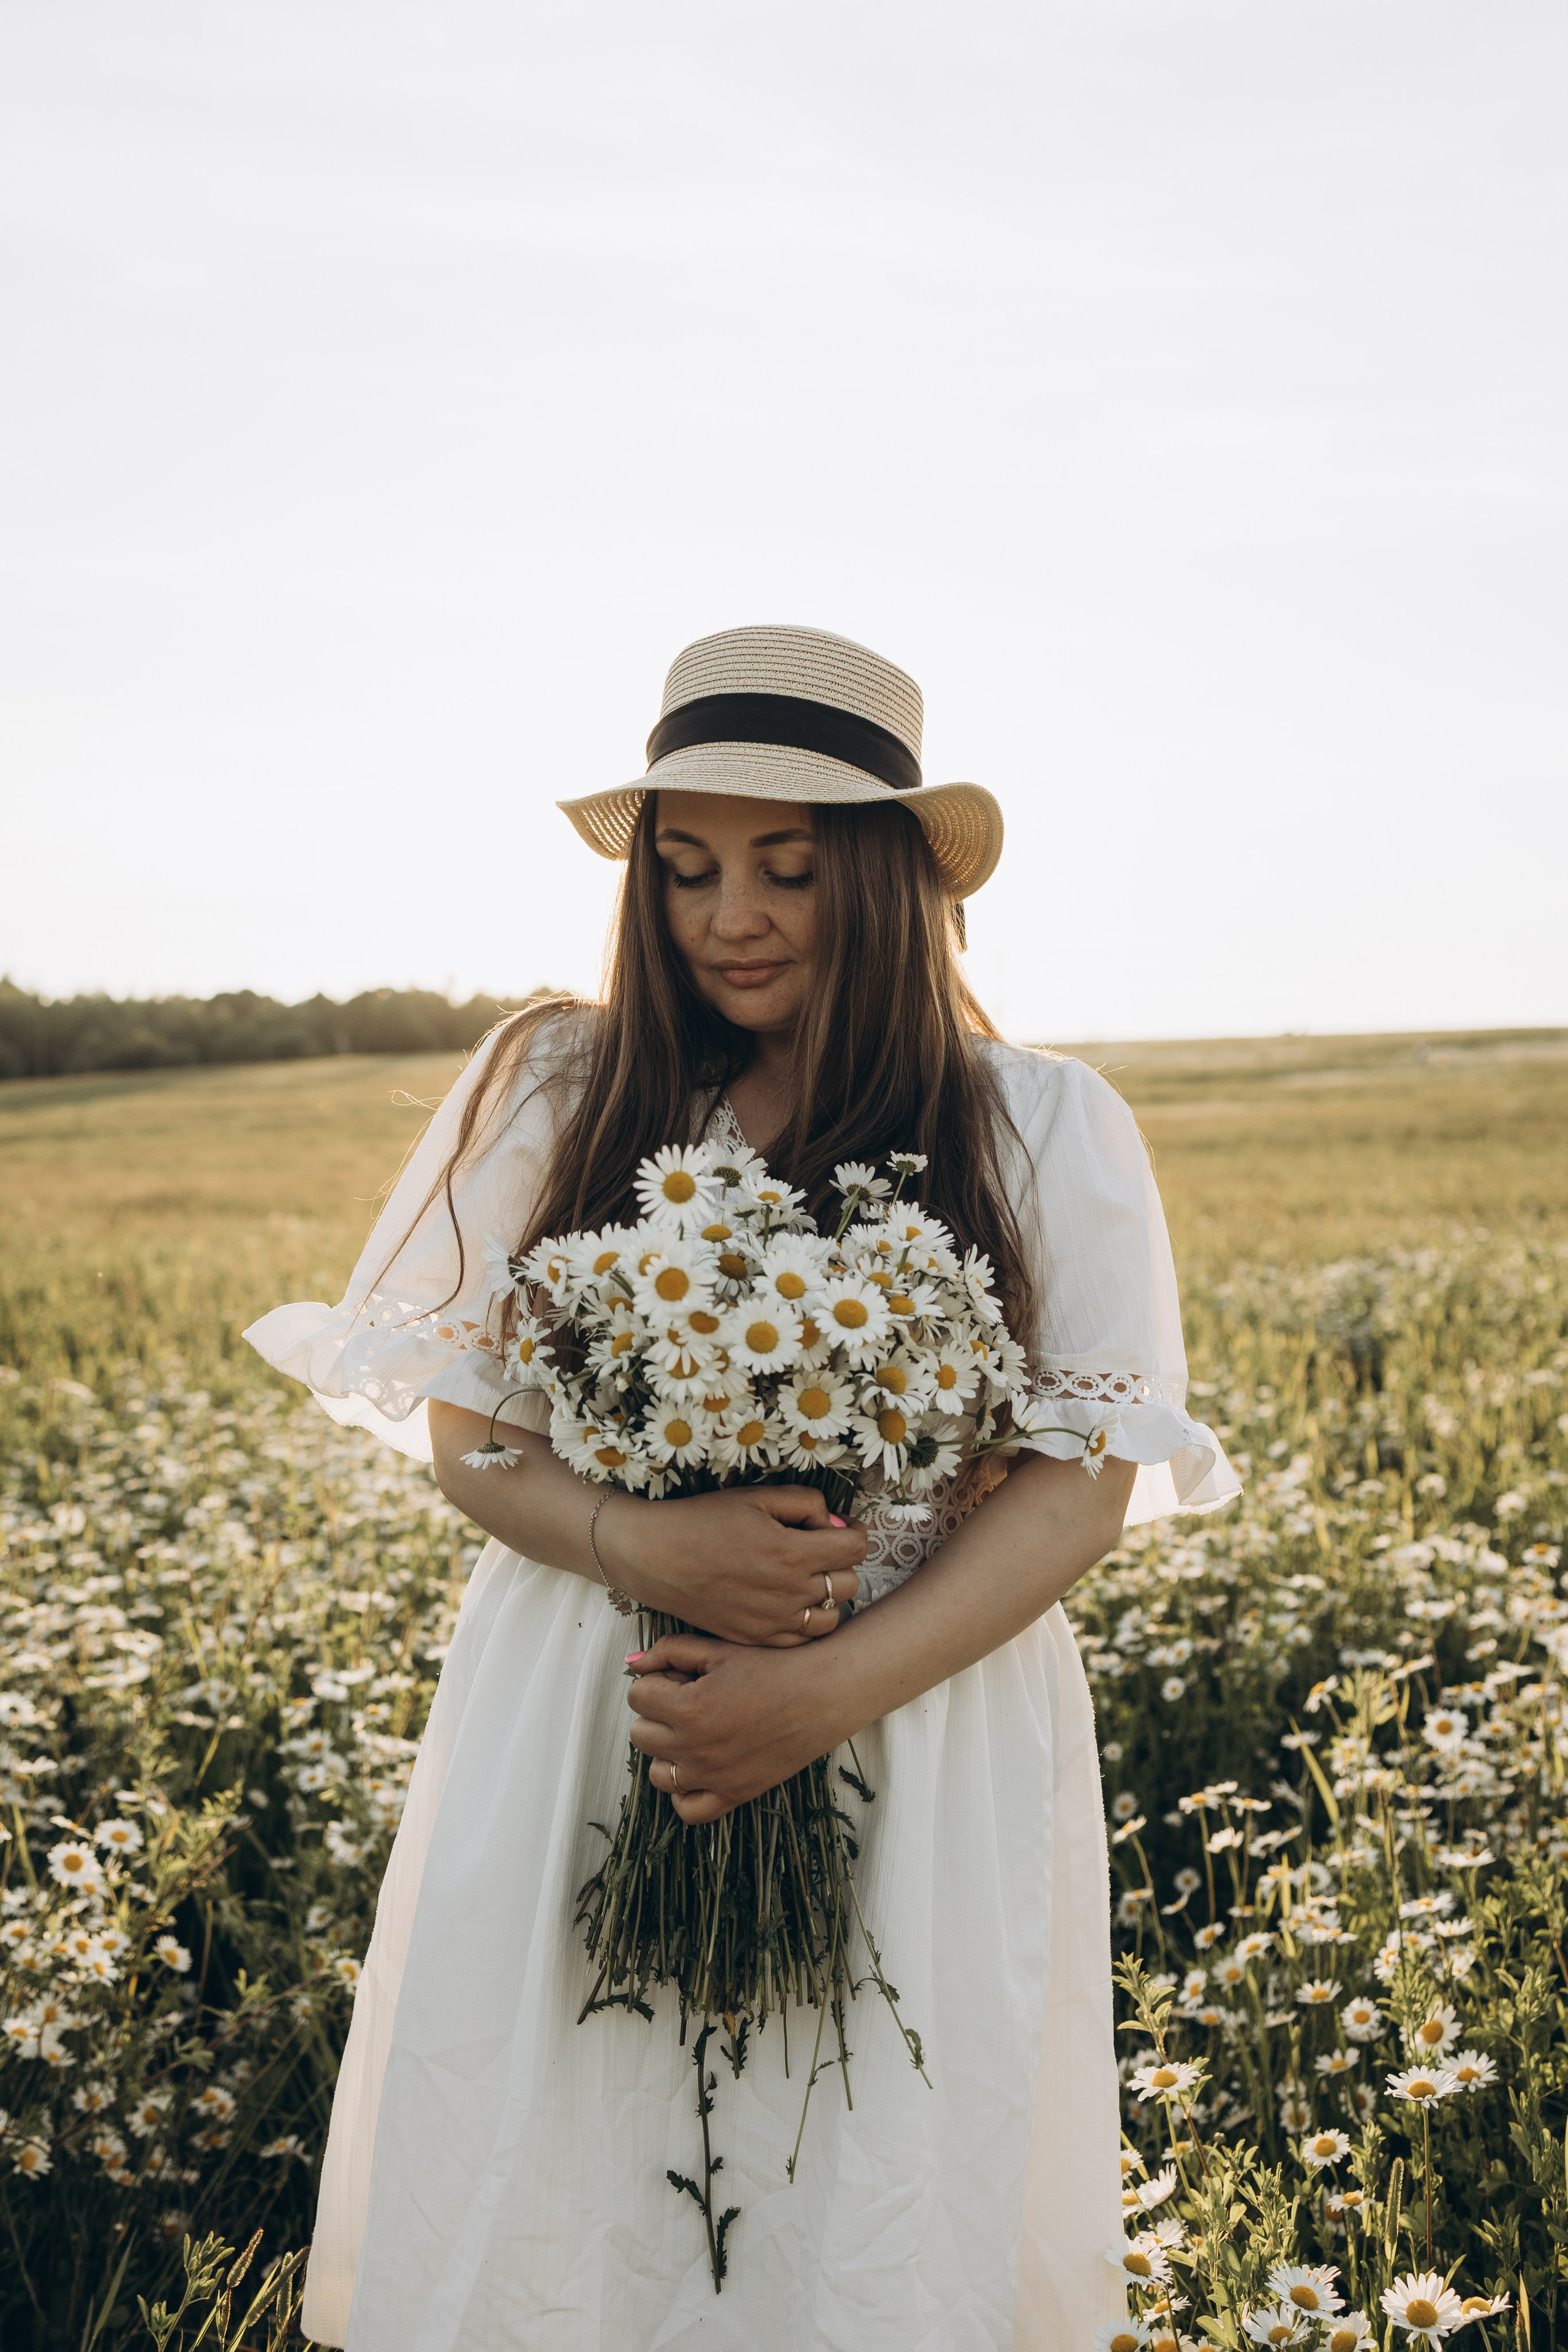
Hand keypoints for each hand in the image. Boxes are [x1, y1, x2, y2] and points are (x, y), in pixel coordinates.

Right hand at [600, 1484, 864, 1646]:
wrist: (655, 1557)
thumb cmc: (702, 1520)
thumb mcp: (756, 1496)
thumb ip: (806, 1504)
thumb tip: (834, 1525)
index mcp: (791, 1552)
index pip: (856, 1548)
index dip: (852, 1532)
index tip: (837, 1527)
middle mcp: (788, 1593)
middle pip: (848, 1583)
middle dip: (841, 1562)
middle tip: (818, 1549)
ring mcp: (773, 1622)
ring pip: (832, 1616)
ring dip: (828, 1596)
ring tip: (806, 1578)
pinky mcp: (757, 1639)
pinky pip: (803, 1638)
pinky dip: (806, 1621)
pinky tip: (790, 1602)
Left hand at [625, 1633, 844, 1822]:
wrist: (824, 1692)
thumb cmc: (774, 1664)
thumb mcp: (720, 1649)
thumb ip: (670, 1651)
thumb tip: (631, 1663)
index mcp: (689, 1708)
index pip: (637, 1697)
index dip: (656, 1681)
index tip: (682, 1677)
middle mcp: (696, 1748)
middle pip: (640, 1734)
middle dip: (657, 1714)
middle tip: (689, 1700)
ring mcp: (714, 1777)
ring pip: (658, 1773)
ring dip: (667, 1750)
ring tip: (695, 1730)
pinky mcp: (735, 1794)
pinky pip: (688, 1808)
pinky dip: (685, 1790)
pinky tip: (698, 1766)